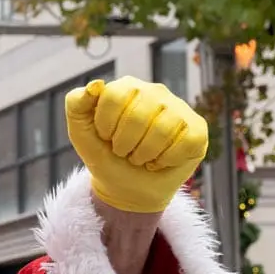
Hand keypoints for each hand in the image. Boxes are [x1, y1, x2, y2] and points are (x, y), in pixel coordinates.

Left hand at [64, 77, 207, 213]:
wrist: (128, 188)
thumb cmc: (106, 156)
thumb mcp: (82, 135)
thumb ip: (76, 105)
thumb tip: (95, 84)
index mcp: (126, 87)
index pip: (113, 97)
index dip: (105, 126)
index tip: (106, 138)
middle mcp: (155, 92)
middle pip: (138, 116)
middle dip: (124, 145)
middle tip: (124, 152)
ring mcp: (179, 108)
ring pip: (162, 130)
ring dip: (144, 155)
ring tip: (140, 157)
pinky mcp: (198, 128)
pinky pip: (184, 142)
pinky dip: (165, 160)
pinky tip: (160, 161)